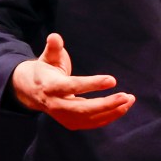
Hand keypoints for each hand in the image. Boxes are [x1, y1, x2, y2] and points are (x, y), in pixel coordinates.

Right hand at [11, 33, 134, 130]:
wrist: (31, 92)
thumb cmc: (45, 69)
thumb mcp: (47, 57)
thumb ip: (53, 47)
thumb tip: (54, 36)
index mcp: (50, 86)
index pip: (73, 86)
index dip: (92, 84)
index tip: (112, 80)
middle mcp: (56, 105)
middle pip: (83, 109)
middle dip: (106, 104)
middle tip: (126, 96)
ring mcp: (64, 117)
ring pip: (90, 118)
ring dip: (112, 111)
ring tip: (129, 100)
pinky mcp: (71, 123)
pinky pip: (93, 123)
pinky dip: (109, 117)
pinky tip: (123, 107)